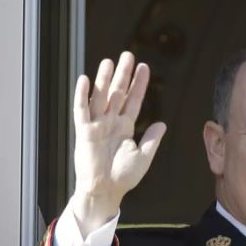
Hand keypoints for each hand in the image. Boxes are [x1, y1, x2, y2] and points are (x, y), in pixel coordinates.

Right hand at [70, 52, 165, 234]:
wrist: (106, 190)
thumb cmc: (123, 177)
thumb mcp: (143, 157)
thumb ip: (152, 140)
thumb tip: (162, 124)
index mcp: (125, 127)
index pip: (134, 100)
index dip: (139, 84)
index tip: (144, 67)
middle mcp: (111, 122)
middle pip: (118, 93)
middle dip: (123, 74)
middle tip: (128, 54)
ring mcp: (97, 125)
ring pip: (101, 97)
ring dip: (104, 79)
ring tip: (109, 61)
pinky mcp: (84, 131)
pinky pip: (82, 110)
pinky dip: (83, 95)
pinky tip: (86, 80)